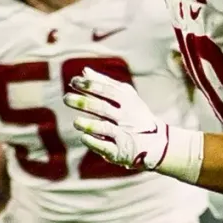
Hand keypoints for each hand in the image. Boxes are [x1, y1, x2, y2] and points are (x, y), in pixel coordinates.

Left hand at [64, 69, 204, 182]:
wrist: (157, 143)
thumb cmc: (135, 115)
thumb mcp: (126, 97)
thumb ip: (105, 84)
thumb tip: (84, 71)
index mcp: (127, 101)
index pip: (106, 90)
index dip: (89, 85)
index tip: (73, 81)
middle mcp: (126, 117)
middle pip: (102, 108)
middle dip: (83, 103)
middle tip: (66, 98)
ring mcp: (124, 134)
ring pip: (104, 128)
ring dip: (88, 124)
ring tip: (76, 122)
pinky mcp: (120, 151)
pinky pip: (105, 146)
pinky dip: (94, 141)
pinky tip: (84, 137)